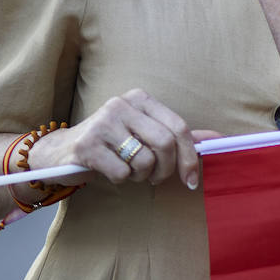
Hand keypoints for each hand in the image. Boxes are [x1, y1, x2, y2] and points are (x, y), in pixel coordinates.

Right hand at [26, 89, 222, 189]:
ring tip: (129, 171)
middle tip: (155, 179)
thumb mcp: (144, 134)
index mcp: (140, 99)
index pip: (179, 127)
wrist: (60, 152)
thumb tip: (219, 139)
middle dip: (166, 170)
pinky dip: (122, 180)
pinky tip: (110, 171)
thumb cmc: (111, 144)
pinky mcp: (87, 145)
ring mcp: (103, 123)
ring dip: (141, 175)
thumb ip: (179, 136)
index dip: (190, 157)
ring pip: (144, 159)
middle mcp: (122, 105)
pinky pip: (122, 172)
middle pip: (165, 144)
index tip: (191, 180)